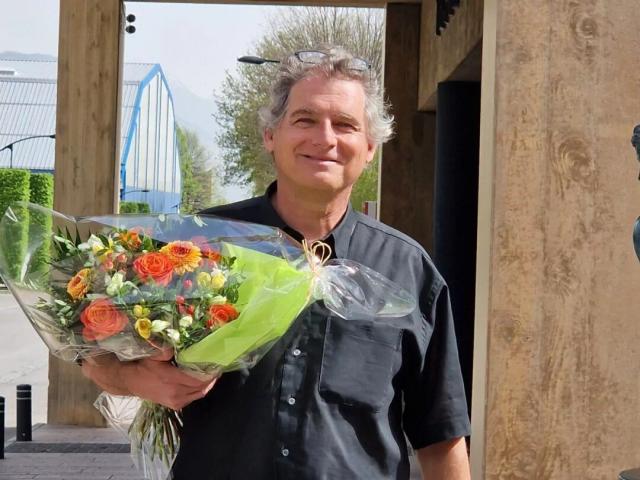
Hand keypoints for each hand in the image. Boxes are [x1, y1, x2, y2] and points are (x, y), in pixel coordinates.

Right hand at [82, 349, 217, 409]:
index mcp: (170, 378)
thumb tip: (178, 342)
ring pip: (199, 394)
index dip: (210, 373)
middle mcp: (175, 392)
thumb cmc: (143, 366)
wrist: (130, 382)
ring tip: (212, 374)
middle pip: (201, 387)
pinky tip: (202, 382)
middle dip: (211, 377)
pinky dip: (199, 390)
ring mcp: (175, 401)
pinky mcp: (174, 405)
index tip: (218, 364)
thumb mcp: (154, 354)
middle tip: (218, 367)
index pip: (197, 379)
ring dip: (207, 384)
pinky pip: (193, 398)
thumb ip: (167, 349)